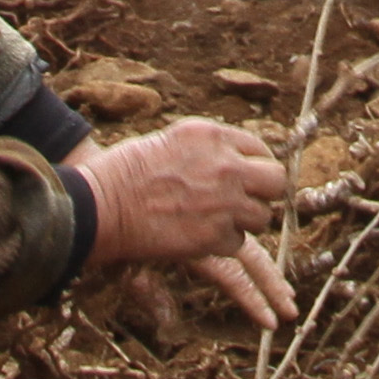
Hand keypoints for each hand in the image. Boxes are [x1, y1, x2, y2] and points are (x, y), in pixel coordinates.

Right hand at [72, 116, 291, 322]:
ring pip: (262, 217)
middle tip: (247, 202)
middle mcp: (227, 165)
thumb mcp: (175, 140)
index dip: (255, 167)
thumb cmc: (127, 170)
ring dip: (243, 221)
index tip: (247, 179)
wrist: (102, 203)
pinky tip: (196, 235)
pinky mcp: (215, 236)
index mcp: (215, 135)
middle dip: (265, 193)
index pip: (260, 150)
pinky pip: (238, 243)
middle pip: (276, 181)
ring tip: (213, 220)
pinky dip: (222, 243)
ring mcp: (225, 201)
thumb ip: (212, 150)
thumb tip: (239, 163)